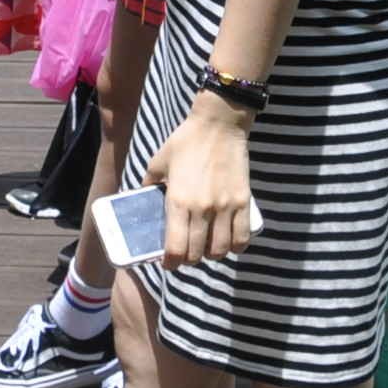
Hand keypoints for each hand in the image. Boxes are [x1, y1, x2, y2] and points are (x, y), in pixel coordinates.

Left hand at [143, 97, 258, 268]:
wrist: (219, 124)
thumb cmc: (185, 141)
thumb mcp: (158, 162)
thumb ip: (149, 184)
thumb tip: (143, 199)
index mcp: (178, 201)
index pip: (176, 249)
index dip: (171, 263)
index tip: (168, 262)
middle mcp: (202, 209)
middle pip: (197, 254)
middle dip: (189, 260)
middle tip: (186, 253)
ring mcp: (225, 207)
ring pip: (220, 250)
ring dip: (211, 254)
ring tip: (206, 247)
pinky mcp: (243, 202)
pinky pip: (242, 238)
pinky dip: (235, 246)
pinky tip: (228, 241)